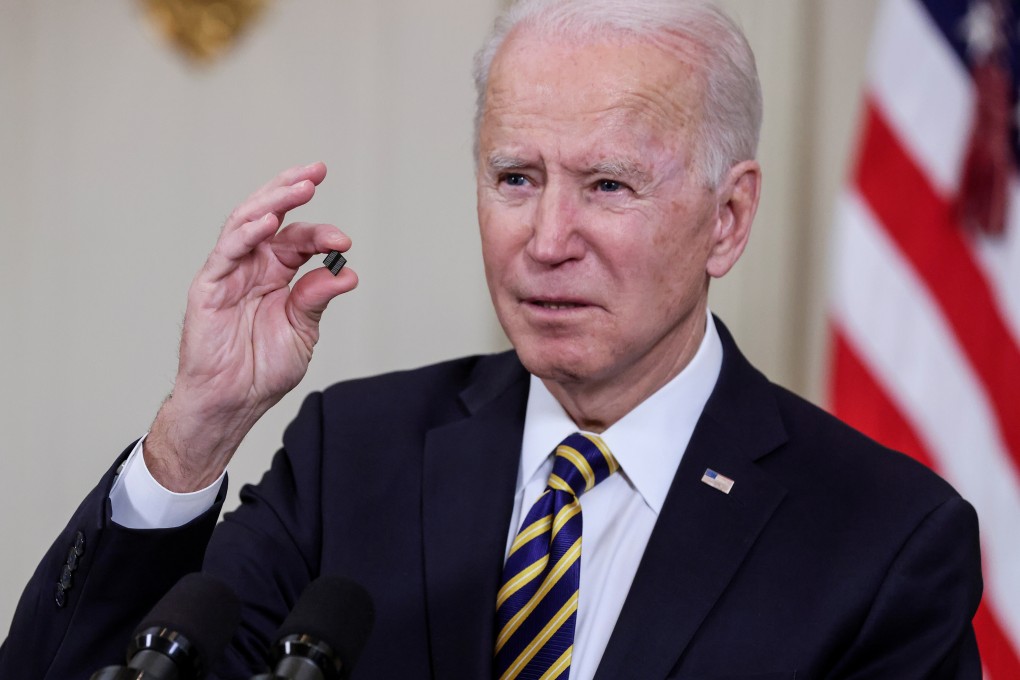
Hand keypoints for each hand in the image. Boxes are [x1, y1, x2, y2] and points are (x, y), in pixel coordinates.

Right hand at [146, 163, 356, 490]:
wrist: (233, 402)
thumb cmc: (263, 369)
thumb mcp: (302, 330)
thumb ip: (317, 298)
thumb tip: (346, 272)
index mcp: (277, 274)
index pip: (299, 239)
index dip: (321, 233)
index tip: (344, 239)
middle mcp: (253, 266)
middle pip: (270, 215)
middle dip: (292, 190)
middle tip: (317, 171)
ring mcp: (229, 272)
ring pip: (246, 223)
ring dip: (272, 201)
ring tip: (299, 187)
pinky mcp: (209, 286)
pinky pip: (225, 252)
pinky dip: (245, 234)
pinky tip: (267, 222)